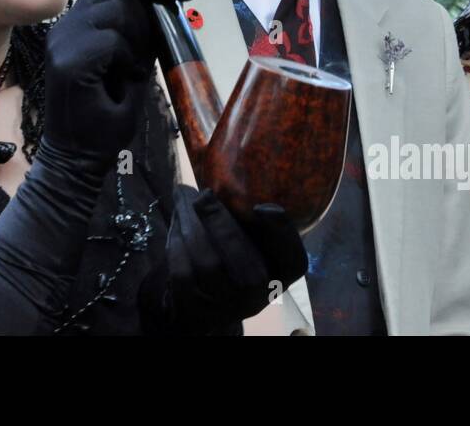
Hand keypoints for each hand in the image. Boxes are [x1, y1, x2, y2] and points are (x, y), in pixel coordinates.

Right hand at [43, 0, 194, 162]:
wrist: (79, 159)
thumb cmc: (106, 116)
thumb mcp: (132, 63)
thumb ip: (141, 32)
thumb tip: (167, 2)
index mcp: (78, 22)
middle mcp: (66, 25)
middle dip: (147, 13)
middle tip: (148, 50)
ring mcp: (63, 40)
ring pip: (117, 10)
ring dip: (136, 40)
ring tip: (128, 71)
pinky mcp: (67, 60)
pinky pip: (113, 41)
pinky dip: (126, 60)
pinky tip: (119, 82)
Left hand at [139, 185, 307, 334]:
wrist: (202, 303)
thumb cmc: (231, 255)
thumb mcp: (249, 237)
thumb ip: (246, 211)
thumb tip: (223, 159)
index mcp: (280, 273)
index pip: (293, 260)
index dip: (282, 235)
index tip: (262, 207)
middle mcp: (260, 296)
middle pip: (246, 266)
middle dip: (220, 224)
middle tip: (203, 195)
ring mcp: (227, 307)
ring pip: (208, 264)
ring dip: (191, 224)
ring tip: (183, 199)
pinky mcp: (196, 310)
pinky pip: (183, 272)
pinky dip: (176, 242)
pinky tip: (176, 223)